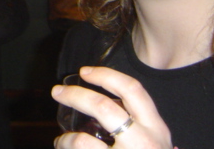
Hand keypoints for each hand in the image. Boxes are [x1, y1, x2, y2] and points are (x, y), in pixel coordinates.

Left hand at [52, 66, 172, 148]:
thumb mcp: (152, 141)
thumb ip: (136, 122)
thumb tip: (98, 99)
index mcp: (156, 128)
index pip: (133, 89)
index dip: (106, 75)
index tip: (84, 71)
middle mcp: (145, 142)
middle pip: (104, 108)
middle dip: (74, 96)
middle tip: (57, 92)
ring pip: (83, 141)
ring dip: (66, 140)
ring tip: (61, 141)